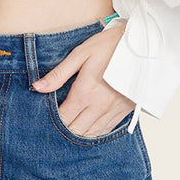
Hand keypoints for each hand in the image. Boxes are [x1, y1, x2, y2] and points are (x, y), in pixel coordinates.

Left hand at [30, 21, 135, 136]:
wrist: (142, 45)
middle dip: (63, 130)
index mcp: (86, 92)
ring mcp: (114, 110)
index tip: (44, 118)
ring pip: (91, 134)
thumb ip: (58, 74)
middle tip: (53, 127)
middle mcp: (100, 106)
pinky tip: (87, 128)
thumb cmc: (109, 45)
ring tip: (68, 130)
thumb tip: (37, 87)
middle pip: (76, 129)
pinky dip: (94, 132)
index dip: (51, 120)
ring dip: (79, 133)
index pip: (63, 117)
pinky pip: (106, 130)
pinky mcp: (125, 111)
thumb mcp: (80, 54)